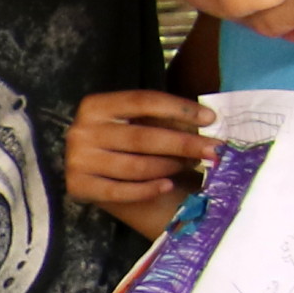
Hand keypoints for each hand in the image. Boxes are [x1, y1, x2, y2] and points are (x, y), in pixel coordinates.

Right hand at [69, 89, 214, 236]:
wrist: (88, 168)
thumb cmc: (120, 140)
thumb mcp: (136, 121)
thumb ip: (162, 120)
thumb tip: (205, 123)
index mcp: (96, 106)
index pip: (142, 101)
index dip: (178, 108)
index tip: (210, 119)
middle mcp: (82, 131)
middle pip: (142, 137)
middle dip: (184, 144)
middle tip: (214, 150)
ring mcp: (79, 161)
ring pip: (135, 166)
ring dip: (169, 167)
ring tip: (190, 166)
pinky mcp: (80, 187)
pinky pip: (121, 191)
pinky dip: (148, 189)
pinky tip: (168, 185)